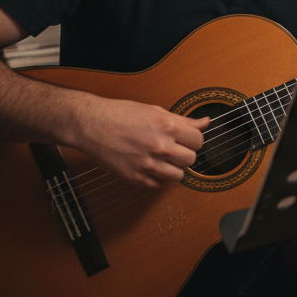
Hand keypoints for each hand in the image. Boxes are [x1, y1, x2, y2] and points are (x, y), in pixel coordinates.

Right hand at [71, 98, 210, 188]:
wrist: (91, 124)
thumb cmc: (121, 114)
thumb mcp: (155, 111)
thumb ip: (183, 120)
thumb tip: (205, 123)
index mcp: (167, 126)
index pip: (198, 140)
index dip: (193, 139)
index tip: (186, 139)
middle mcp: (159, 146)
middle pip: (191, 159)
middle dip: (185, 154)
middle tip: (174, 149)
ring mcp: (147, 164)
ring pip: (178, 176)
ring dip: (173, 169)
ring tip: (163, 160)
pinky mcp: (134, 177)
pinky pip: (158, 185)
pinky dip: (157, 179)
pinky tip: (151, 167)